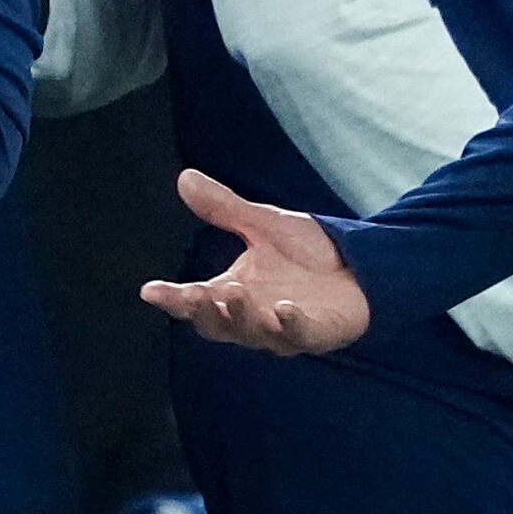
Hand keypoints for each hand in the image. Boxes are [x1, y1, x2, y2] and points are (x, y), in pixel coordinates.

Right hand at [139, 169, 370, 355]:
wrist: (362, 267)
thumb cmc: (309, 254)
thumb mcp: (263, 225)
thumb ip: (224, 209)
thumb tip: (185, 178)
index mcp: (236, 290)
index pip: (197, 299)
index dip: (173, 298)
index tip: (150, 291)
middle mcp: (254, 315)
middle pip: (218, 324)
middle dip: (203, 312)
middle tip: (191, 295)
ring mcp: (283, 329)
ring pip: (253, 332)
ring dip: (242, 316)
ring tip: (234, 292)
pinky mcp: (315, 333)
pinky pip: (299, 335)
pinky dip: (289, 325)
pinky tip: (284, 309)